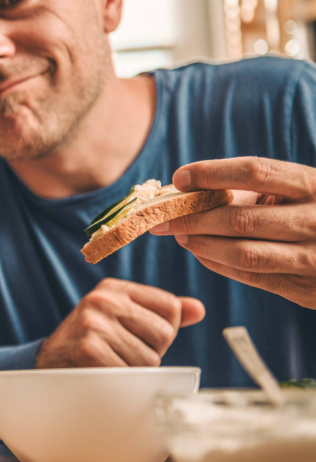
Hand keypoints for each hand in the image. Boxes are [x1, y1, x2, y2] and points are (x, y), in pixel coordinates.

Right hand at [35, 278, 204, 367]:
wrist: (48, 364)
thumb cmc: (93, 342)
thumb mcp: (122, 318)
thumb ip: (159, 313)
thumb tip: (198, 309)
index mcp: (114, 288)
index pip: (170, 307)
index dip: (162, 330)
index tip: (136, 335)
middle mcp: (103, 300)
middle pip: (163, 334)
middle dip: (150, 351)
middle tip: (121, 352)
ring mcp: (94, 324)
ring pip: (150, 358)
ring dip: (136, 369)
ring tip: (112, 362)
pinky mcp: (89, 350)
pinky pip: (131, 374)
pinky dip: (123, 381)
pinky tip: (105, 373)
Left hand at [149, 157, 315, 309]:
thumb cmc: (313, 211)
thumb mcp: (296, 191)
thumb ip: (250, 190)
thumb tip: (185, 191)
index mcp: (314, 185)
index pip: (255, 172)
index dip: (212, 173)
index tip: (179, 177)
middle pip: (240, 218)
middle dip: (192, 218)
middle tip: (160, 218)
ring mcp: (315, 258)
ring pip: (243, 253)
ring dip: (201, 244)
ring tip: (179, 234)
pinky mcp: (307, 290)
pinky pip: (252, 277)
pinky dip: (217, 263)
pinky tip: (200, 251)